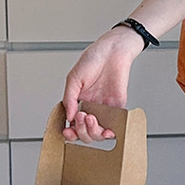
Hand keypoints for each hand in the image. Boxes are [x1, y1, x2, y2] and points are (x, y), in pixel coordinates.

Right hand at [62, 27, 141, 142]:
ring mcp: (105, 109)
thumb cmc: (94, 59)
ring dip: (93, 131)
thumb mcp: (74, 78)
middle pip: (85, 133)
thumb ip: (70, 99)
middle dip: (81, 131)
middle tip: (80, 116)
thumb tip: (68, 117)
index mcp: (79, 102)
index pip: (73, 125)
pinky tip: (106, 130)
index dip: (70, 133)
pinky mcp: (118, 107)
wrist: (112, 50)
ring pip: (99, 133)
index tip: (66, 131)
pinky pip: (115, 125)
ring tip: (89, 117)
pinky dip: (111, 132)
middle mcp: (92, 108)